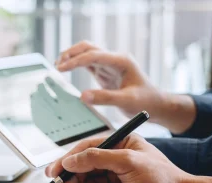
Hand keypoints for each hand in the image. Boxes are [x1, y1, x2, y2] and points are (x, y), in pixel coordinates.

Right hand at [45, 134, 211, 182]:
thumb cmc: (161, 177)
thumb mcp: (126, 161)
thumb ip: (95, 158)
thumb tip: (70, 160)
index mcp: (118, 144)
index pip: (85, 149)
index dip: (67, 159)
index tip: (54, 171)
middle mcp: (114, 161)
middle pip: (83, 169)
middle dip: (74, 182)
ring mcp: (114, 180)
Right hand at [56, 41, 196, 133]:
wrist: (154, 104)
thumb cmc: (145, 102)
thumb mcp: (127, 101)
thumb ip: (105, 98)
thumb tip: (82, 96)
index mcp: (121, 61)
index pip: (94, 55)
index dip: (76, 61)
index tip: (61, 69)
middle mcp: (114, 59)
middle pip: (88, 47)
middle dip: (71, 54)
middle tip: (57, 66)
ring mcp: (109, 65)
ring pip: (86, 53)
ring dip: (71, 57)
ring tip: (58, 67)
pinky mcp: (104, 72)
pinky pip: (87, 64)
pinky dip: (75, 65)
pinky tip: (65, 70)